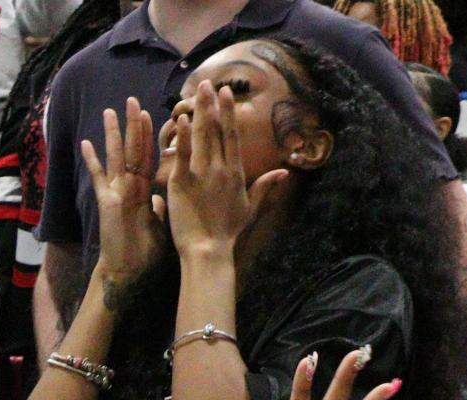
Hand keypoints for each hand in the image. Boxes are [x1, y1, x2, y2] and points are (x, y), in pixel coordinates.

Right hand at [82, 99, 168, 300]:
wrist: (126, 273)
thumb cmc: (143, 254)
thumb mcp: (157, 225)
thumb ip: (158, 209)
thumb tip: (162, 199)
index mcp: (142, 192)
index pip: (147, 157)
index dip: (149, 136)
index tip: (151, 114)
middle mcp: (127, 188)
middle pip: (131, 150)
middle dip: (132, 125)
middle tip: (131, 100)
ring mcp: (115, 193)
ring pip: (116, 157)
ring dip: (114, 134)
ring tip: (110, 110)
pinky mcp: (107, 202)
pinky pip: (99, 178)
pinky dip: (92, 161)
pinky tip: (85, 143)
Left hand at [164, 81, 287, 253]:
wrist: (209, 251)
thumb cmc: (227, 233)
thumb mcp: (250, 208)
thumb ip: (264, 186)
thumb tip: (284, 172)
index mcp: (235, 172)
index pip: (232, 135)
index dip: (228, 112)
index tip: (226, 92)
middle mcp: (221, 168)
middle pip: (217, 130)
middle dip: (212, 104)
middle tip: (208, 82)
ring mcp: (201, 174)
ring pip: (201, 136)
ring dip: (200, 111)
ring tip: (196, 91)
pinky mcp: (182, 182)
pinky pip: (183, 154)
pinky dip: (183, 136)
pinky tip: (182, 119)